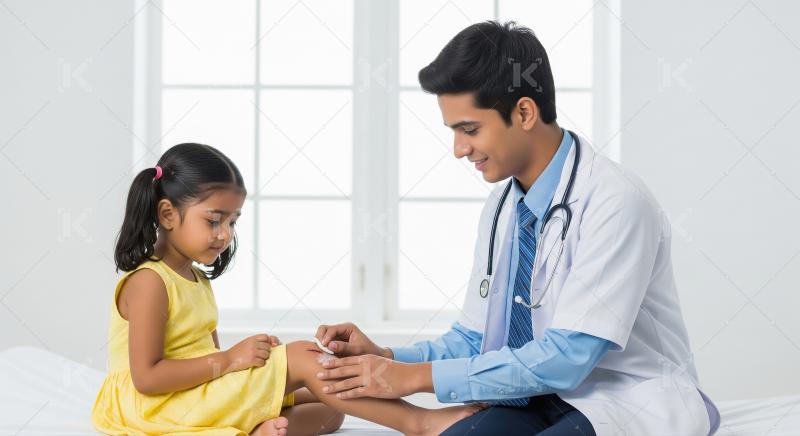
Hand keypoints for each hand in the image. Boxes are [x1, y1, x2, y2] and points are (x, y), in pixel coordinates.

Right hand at [223, 334, 279, 372]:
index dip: (268, 341)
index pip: (266, 337)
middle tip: (260, 355)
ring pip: (267, 355)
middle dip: (266, 351)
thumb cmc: (236, 352)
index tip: (268, 346)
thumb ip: (255, 342)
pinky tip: (256, 364)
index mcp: (252, 339)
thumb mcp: (246, 343)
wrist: (227, 359)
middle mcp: (253, 344)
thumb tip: (269, 343)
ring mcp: (253, 352)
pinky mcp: (252, 360)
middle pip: (268, 347)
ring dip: (264, 358)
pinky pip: (263, 362)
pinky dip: (261, 364)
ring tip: (258, 359)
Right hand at [315, 322, 390, 357]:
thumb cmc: (368, 352)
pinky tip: (324, 355)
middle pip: (323, 329)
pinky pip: (324, 344)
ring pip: (322, 336)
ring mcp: (337, 336)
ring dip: (320, 343)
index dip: (326, 337)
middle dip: (320, 338)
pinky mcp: (334, 344)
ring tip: (322, 353)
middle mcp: (341, 330)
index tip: (324, 346)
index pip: (332, 329)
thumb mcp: (357, 350)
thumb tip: (330, 345)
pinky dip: (322, 348)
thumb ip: (344, 347)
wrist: (373, 358)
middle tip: (321, 348)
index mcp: (348, 327)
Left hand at [316, 354, 430, 398]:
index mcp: (366, 358)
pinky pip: (356, 393)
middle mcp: (365, 367)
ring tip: (323, 388)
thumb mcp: (379, 361)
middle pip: (343, 369)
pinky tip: (338, 397)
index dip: (333, 361)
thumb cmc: (395, 369)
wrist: (409, 376)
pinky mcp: (373, 389)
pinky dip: (346, 394)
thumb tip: (357, 365)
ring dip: (333, 385)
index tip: (322, 362)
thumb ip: (367, 362)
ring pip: (346, 382)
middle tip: (317, 373)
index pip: (346, 359)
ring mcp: (368, 378)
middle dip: (328, 372)